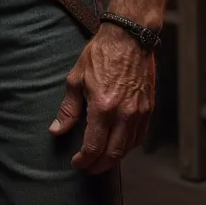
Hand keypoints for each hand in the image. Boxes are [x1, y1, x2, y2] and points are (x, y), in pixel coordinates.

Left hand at [49, 24, 154, 173]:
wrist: (129, 36)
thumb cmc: (100, 53)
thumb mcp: (77, 77)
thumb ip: (68, 108)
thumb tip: (57, 130)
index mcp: (103, 106)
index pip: (94, 146)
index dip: (84, 160)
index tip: (76, 163)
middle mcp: (123, 114)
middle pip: (112, 154)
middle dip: (98, 165)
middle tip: (88, 168)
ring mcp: (139, 112)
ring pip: (128, 148)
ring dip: (113, 158)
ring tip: (101, 159)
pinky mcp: (148, 108)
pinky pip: (139, 137)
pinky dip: (128, 146)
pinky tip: (119, 145)